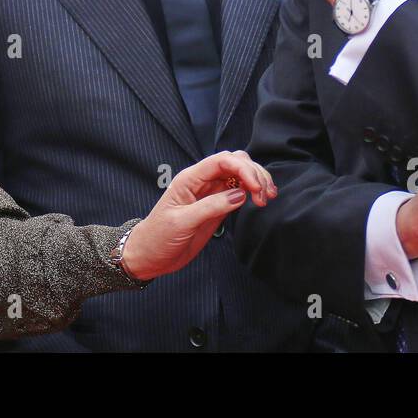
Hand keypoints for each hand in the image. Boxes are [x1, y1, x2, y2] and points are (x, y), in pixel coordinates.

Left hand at [120, 151, 275, 281]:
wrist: (150, 256)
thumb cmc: (158, 237)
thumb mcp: (182, 222)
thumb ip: (210, 207)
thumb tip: (240, 195)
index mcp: (190, 179)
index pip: (221, 161)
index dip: (243, 168)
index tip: (256, 187)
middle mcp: (202, 181)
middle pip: (234, 162)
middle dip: (254, 173)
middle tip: (265, 196)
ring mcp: (211, 192)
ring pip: (239, 174)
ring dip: (257, 181)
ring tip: (267, 197)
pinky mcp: (217, 205)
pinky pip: (238, 190)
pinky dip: (252, 192)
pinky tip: (261, 199)